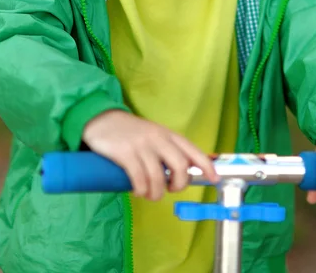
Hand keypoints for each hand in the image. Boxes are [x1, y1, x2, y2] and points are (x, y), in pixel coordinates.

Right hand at [82, 110, 218, 200]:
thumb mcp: (153, 136)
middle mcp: (158, 138)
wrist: (101, 119)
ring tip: (149, 195)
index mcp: (168, 134)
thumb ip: (166, 151)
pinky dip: (141, 190)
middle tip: (170, 190)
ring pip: (158, 177)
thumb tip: (181, 175)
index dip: (206, 166)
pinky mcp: (125, 153)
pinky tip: (137, 190)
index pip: (192, 150)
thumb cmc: (130, 132)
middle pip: (180, 166)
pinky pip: (139, 178)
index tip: (214, 179)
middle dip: (179, 184)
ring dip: (156, 193)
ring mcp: (142, 145)